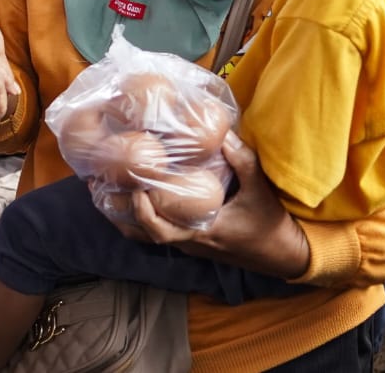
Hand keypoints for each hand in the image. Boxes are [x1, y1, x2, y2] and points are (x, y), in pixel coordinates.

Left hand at [116, 131, 309, 278]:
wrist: (284, 254)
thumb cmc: (270, 223)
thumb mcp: (259, 188)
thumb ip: (242, 159)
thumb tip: (221, 130)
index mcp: (200, 232)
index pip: (159, 231)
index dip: (140, 212)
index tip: (133, 187)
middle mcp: (188, 241)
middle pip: (142, 234)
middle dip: (119, 211)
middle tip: (101, 184)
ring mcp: (189, 243)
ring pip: (147, 234)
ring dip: (126, 214)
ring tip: (106, 188)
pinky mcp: (193, 240)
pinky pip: (159, 231)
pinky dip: (142, 216)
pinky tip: (135, 194)